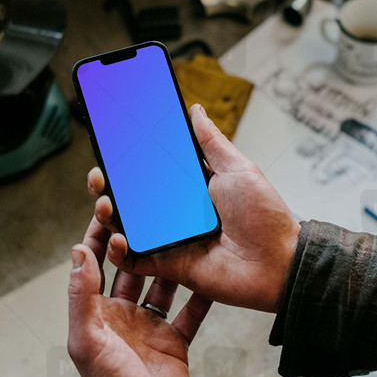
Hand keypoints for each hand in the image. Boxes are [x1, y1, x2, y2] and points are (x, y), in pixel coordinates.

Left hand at [68, 216, 212, 376]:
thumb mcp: (88, 340)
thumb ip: (82, 296)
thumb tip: (77, 251)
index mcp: (96, 315)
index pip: (94, 266)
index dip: (99, 237)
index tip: (107, 207)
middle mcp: (122, 317)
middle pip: (130, 269)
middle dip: (138, 242)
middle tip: (148, 212)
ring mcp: (149, 327)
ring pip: (162, 284)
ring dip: (170, 261)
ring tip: (182, 232)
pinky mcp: (175, 340)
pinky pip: (191, 311)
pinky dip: (201, 294)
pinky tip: (211, 272)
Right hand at [88, 104, 301, 311]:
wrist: (277, 263)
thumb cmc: (263, 216)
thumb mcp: (238, 169)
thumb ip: (211, 142)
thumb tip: (195, 110)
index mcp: (191, 189)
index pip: (151, 171)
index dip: (128, 161)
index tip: (109, 146)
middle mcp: (176, 213)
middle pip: (132, 198)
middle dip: (109, 185)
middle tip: (99, 175)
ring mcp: (170, 240)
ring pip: (127, 226)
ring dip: (108, 214)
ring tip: (104, 203)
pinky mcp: (168, 266)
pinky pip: (135, 259)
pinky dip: (120, 250)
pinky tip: (117, 237)